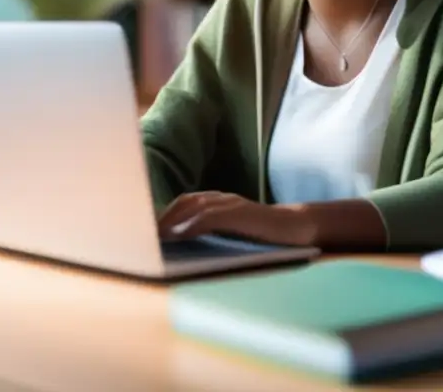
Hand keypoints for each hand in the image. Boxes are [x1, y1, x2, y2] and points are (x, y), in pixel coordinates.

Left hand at [157, 192, 315, 246]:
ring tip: (156, 235)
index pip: (185, 202)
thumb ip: (212, 230)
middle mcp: (223, 198)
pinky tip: (182, 234)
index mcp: (219, 202)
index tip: (146, 230)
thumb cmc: (264, 233)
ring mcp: (233, 204)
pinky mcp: (242, 214)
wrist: (298, 228)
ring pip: (195, 206)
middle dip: (163, 216)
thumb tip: (181, 243)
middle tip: (145, 234)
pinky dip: (194, 223)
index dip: (165, 213)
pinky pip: (213, 216)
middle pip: (185, 201)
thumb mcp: (234, 230)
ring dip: (173, 220)